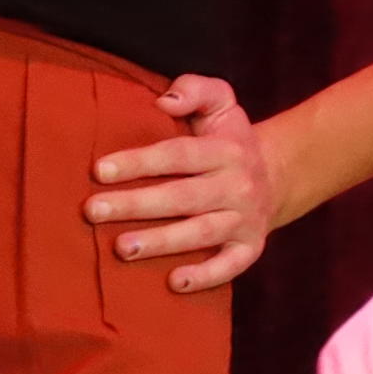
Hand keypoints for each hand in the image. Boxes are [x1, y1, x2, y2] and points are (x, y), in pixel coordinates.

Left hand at [86, 74, 277, 291]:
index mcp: (225, 149)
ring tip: (121, 249)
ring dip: (161, 242)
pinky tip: (173, 283)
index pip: (177, 155)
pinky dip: (205, 277)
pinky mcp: (251, 248)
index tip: (98, 170)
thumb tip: (163, 100)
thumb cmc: (229, 136)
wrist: (279, 173)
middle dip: (136, 205)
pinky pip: (230, 266)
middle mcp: (237, 186)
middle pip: (182, 197)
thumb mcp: (220, 101)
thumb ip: (193, 90)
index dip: (139, 161)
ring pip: (201, 234)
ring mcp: (245, 220)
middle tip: (93, 211)